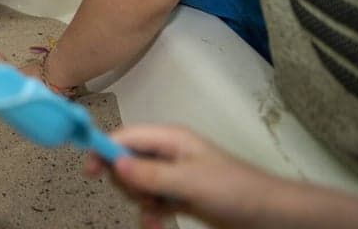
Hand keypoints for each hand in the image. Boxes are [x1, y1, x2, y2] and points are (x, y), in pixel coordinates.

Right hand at [84, 125, 275, 228]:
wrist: (268, 216)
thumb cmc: (234, 190)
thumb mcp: (189, 182)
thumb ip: (151, 173)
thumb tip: (114, 163)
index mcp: (170, 139)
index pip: (126, 136)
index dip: (104, 150)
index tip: (89, 171)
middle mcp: (168, 154)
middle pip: (126, 162)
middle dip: (128, 183)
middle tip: (145, 197)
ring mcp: (172, 176)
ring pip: (136, 184)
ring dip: (141, 202)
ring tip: (158, 214)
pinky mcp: (178, 196)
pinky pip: (150, 202)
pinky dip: (150, 214)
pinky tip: (158, 224)